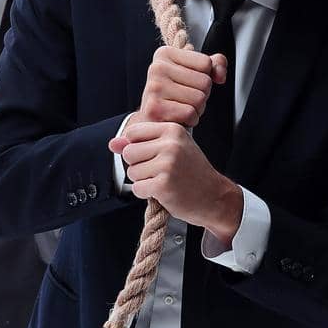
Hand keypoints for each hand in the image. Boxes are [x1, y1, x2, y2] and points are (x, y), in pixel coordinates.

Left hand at [109, 115, 243, 237]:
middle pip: (129, 153)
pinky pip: (137, 188)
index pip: (133, 132)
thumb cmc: (193, 173)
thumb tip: (113, 143)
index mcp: (172, 130)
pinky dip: (146, 193)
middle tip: (159, 171)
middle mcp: (171, 144)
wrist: (214, 197)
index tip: (154, 156)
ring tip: (164, 181)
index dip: (137, 147)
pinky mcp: (163, 185)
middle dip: (138, 166)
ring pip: (131, 172)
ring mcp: (167, 165)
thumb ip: (140, 143)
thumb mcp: (170, 149)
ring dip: (143, 181)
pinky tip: (163, 191)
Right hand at [126, 44, 229, 130]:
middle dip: (201, 96)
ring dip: (197, 109)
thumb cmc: (176, 97)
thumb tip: (220, 75)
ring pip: (199, 99)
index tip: (187, 84)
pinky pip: (190, 113)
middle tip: (184, 100)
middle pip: (205, 82)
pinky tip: (178, 118)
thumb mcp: (195, 73)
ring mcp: (154, 87)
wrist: (154, 123)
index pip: (206, 63)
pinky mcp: (154, 108)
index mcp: (165, 53)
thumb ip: (215, 65)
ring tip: (181, 109)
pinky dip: (190, 120)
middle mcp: (157, 67)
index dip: (204, 78)